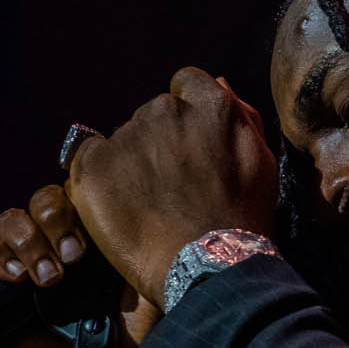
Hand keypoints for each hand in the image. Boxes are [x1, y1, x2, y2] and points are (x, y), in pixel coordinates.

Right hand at [0, 184, 162, 347]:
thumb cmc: (132, 343)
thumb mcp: (144, 286)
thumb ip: (134, 245)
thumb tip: (127, 206)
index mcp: (93, 241)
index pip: (74, 196)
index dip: (77, 206)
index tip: (91, 243)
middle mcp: (56, 250)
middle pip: (39, 202)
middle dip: (53, 222)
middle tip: (73, 260)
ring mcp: (22, 269)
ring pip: (8, 220)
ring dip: (27, 241)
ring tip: (47, 279)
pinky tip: (15, 277)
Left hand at [63, 67, 278, 307]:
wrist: (208, 265)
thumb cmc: (242, 217)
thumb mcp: (261, 160)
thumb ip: (241, 115)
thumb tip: (219, 82)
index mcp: (211, 105)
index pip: (186, 84)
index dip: (188, 116)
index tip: (189, 146)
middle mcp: (166, 111)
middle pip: (154, 113)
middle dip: (160, 140)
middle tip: (172, 184)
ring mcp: (128, 137)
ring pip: (124, 138)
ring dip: (132, 161)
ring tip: (149, 204)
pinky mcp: (94, 166)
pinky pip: (87, 157)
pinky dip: (99, 178)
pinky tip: (120, 205)